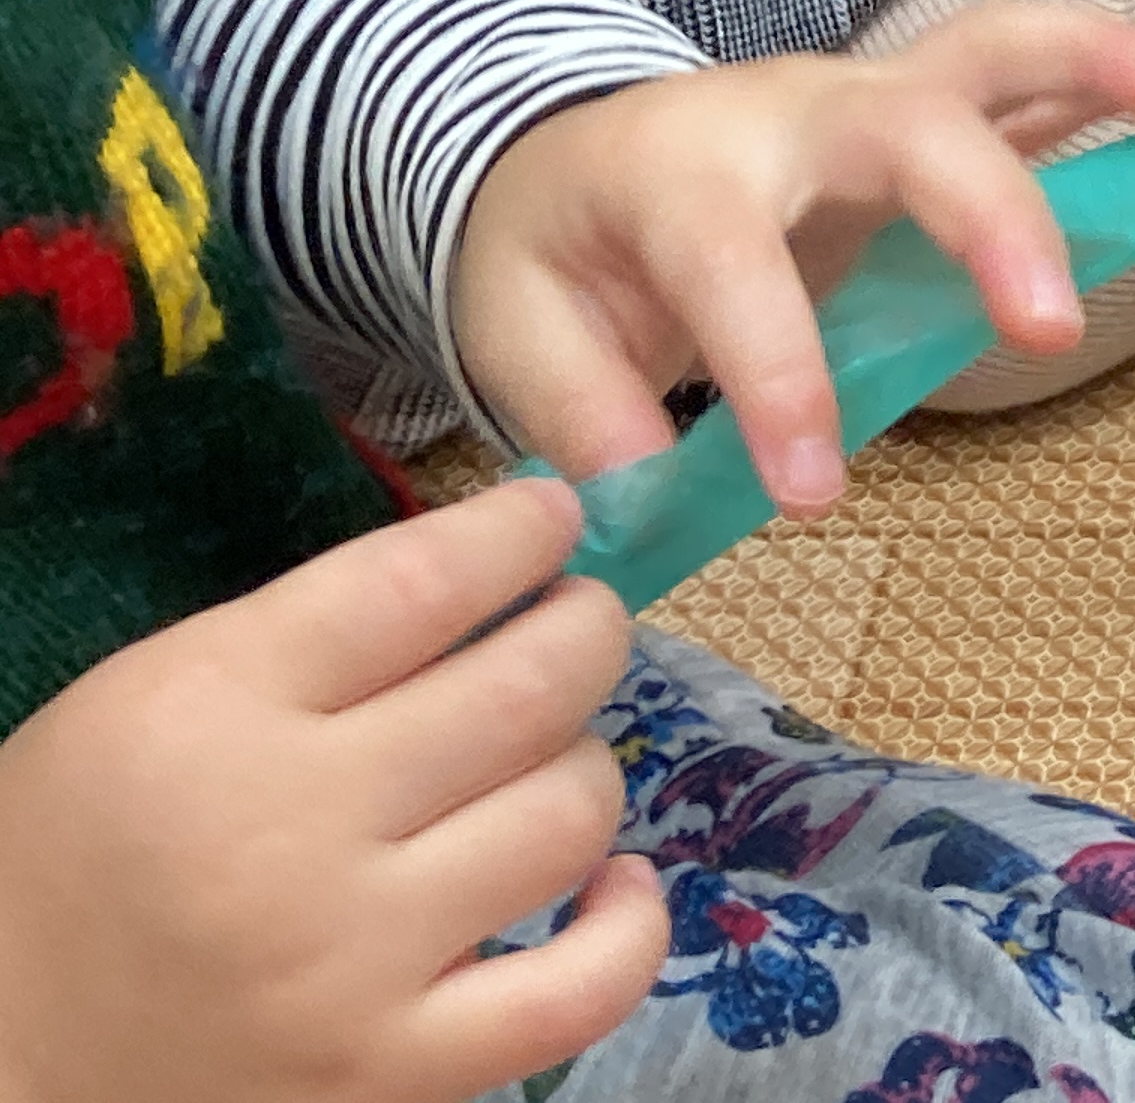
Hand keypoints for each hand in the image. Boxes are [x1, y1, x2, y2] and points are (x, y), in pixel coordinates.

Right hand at [0, 479, 663, 1102]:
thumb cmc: (75, 857)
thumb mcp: (150, 701)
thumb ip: (314, 638)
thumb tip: (503, 572)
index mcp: (206, 713)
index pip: (422, 582)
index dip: (521, 531)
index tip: (552, 517)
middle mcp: (287, 833)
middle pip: (529, 687)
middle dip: (584, 626)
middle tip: (576, 620)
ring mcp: (348, 965)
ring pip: (569, 815)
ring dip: (585, 763)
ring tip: (546, 757)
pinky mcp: (389, 1076)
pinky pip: (580, 991)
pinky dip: (629, 925)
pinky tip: (612, 882)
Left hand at [453, 4, 1134, 516]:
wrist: (560, 143)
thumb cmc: (557, 246)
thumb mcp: (516, 331)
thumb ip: (582, 410)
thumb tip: (654, 488)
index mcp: (683, 171)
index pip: (740, 271)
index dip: (779, 380)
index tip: (814, 497)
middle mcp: (796, 110)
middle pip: (911, 130)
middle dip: (989, 219)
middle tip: (1050, 330)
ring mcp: (874, 93)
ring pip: (1003, 56)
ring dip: (1118, 64)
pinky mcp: (931, 106)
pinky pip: (1042, 77)